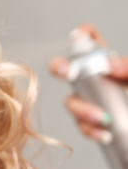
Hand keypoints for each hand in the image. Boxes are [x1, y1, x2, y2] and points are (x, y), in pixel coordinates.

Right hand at [50, 24, 127, 142]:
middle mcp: (92, 80)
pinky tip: (104, 133)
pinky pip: (82, 126)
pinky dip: (91, 130)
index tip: (77, 36)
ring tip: (102, 117)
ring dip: (82, 109)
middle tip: (67, 72)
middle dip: (60, 67)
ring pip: (71, 101)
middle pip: (66, 68)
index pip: (89, 41)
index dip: (80, 35)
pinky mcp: (91, 122)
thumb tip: (109, 66)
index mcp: (106, 62)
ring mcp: (89, 100)